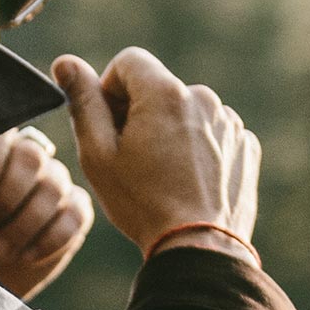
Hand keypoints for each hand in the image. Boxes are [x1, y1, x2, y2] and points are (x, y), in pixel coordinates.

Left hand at [0, 127, 94, 301]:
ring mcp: (54, 184)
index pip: (1, 134)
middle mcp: (26, 159)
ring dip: (23, 225)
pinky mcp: (74, 212)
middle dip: (7, 196)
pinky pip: (76, 215)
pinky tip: (25, 255)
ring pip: (54, 188)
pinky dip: (50, 238)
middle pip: (32, 157)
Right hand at [49, 48, 259, 262]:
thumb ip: (83, 102)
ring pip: (186, 113)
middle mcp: (202, 98)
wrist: (198, 247)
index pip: (129, 62)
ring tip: (163, 177)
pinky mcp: (244, 145)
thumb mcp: (98, 155)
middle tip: (133, 161)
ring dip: (171, 132)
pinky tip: (187, 183)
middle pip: (158, 88)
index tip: (110, 126)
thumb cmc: (142, 204)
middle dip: (141, 114)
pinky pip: (212, 135)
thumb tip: (65, 63)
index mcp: (164, 93)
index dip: (110, 90)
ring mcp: (228, 122)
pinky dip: (198, 150)